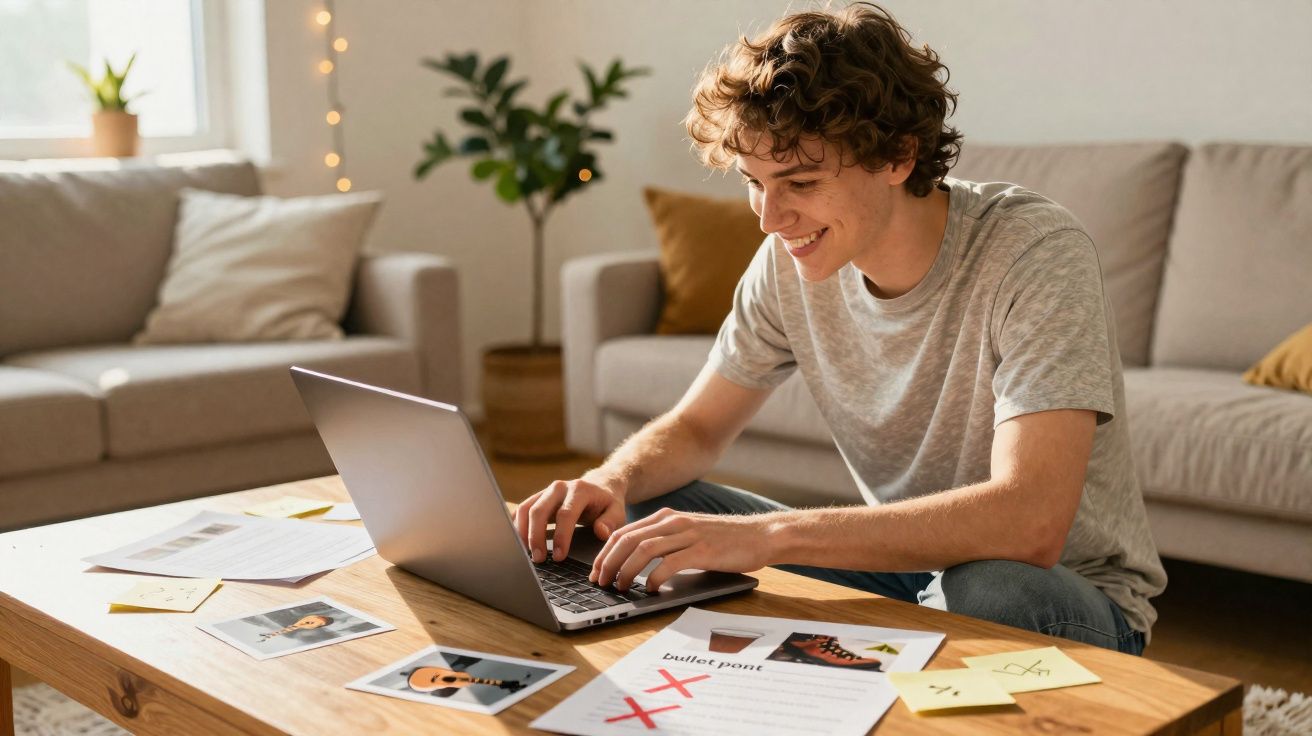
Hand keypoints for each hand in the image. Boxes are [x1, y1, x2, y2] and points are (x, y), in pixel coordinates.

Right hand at [513, 477, 627, 562]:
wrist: (600, 484)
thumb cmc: (608, 502)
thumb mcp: (617, 511)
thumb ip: (610, 522)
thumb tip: (601, 532)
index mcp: (580, 490)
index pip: (566, 514)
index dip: (561, 536)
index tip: (559, 556)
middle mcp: (559, 487)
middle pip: (539, 510)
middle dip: (536, 536)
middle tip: (537, 559)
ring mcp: (546, 491)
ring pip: (526, 508)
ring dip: (522, 532)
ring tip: (525, 554)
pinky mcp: (538, 497)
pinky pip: (521, 509)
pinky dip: (516, 525)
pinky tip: (517, 542)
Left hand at [590, 507, 774, 591]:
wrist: (762, 535)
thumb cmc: (727, 539)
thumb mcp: (690, 533)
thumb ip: (666, 541)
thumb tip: (637, 563)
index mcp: (668, 517)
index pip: (624, 532)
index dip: (604, 553)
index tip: (596, 572)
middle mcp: (674, 522)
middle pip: (627, 540)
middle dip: (608, 563)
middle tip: (600, 582)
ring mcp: (688, 534)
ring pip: (643, 550)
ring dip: (625, 571)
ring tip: (619, 587)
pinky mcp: (702, 550)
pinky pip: (669, 563)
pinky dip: (654, 578)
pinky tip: (650, 589)